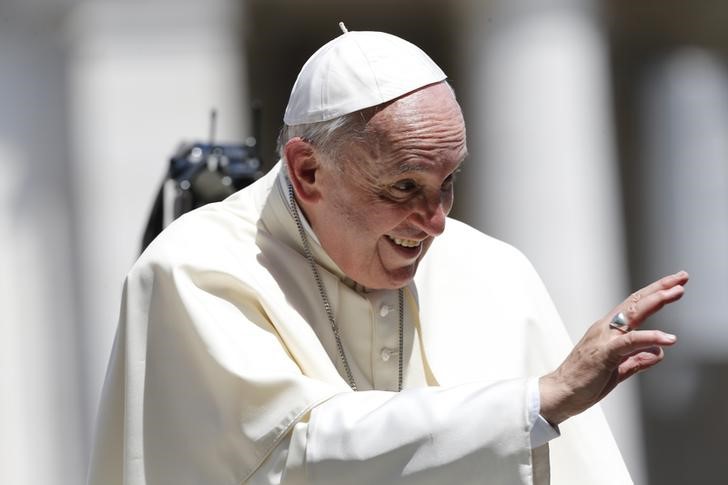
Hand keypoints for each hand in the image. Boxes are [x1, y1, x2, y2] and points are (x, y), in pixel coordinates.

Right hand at [539, 270, 688, 424]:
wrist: (560, 393)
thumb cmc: (582, 381)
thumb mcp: (617, 369)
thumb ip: (637, 359)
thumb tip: (658, 353)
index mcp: (607, 331)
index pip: (634, 306)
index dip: (654, 294)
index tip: (674, 285)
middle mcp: (605, 329)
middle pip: (635, 303)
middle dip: (659, 288)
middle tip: (681, 278)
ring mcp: (604, 339)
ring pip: (633, 314)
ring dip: (656, 301)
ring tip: (676, 293)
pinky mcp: (604, 353)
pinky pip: (630, 342)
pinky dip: (650, 337)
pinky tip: (667, 338)